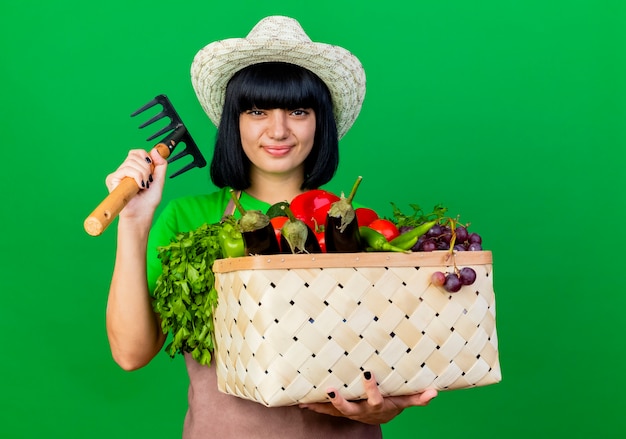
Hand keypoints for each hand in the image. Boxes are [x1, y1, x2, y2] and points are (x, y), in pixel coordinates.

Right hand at [105, 148, 167, 218]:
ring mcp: (118, 174)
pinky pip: (125, 169)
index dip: (146, 157)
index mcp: (134, 169)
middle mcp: (124, 170)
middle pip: (134, 155)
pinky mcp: (112, 179)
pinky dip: (136, 176)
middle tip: (148, 181)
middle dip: (146, 167)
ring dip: (143, 173)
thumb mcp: (159, 180)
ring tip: (144, 185)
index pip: (137, 153)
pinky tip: (139, 186)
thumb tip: (155, 150)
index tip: (152, 167)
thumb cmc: (149, 201)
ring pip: (131, 162)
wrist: (141, 214)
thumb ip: (161, 165)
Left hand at [299, 371, 437, 424]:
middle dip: (340, 401)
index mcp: (377, 405)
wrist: (380, 416)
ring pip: (334, 411)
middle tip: (330, 390)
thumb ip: (418, 398)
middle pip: (350, 408)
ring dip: (321, 405)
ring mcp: (349, 412)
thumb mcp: (405, 400)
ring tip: (307, 400)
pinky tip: (301, 402)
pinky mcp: (340, 411)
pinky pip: (325, 411)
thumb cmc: (393, 402)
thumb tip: (435, 393)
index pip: (375, 398)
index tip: (367, 373)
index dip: (371, 388)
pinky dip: (314, 407)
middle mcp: (361, 411)